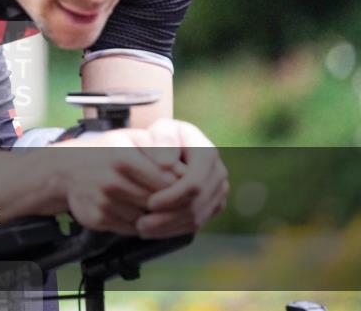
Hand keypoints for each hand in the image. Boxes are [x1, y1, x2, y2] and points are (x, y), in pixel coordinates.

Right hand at [59, 129, 179, 234]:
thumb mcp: (129, 138)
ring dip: (150, 214)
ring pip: (145, 218)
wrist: (66, 169)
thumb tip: (182, 168)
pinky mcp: (97, 219)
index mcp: (123, 157)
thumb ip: (157, 148)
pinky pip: (129, 228)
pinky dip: (135, 222)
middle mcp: (111, 181)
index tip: (180, 184)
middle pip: (157, 202)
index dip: (178, 185)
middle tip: (166, 195)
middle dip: (165, 201)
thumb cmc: (105, 152)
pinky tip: (129, 208)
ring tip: (144, 199)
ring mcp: (103, 202)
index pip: (167, 181)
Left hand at [135, 119, 227, 238]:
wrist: (177, 144)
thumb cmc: (163, 137)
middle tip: (141, 225)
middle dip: (168, 217)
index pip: (194, 183)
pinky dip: (174, 229)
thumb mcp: (161, 130)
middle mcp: (218, 173)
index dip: (172, 196)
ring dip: (169, 227)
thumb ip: (163, 139)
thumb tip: (166, 163)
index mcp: (208, 153)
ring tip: (142, 230)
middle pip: (196, 204)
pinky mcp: (214, 204)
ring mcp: (219, 190)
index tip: (149, 203)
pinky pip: (197, 222)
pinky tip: (153, 231)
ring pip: (197, 218)